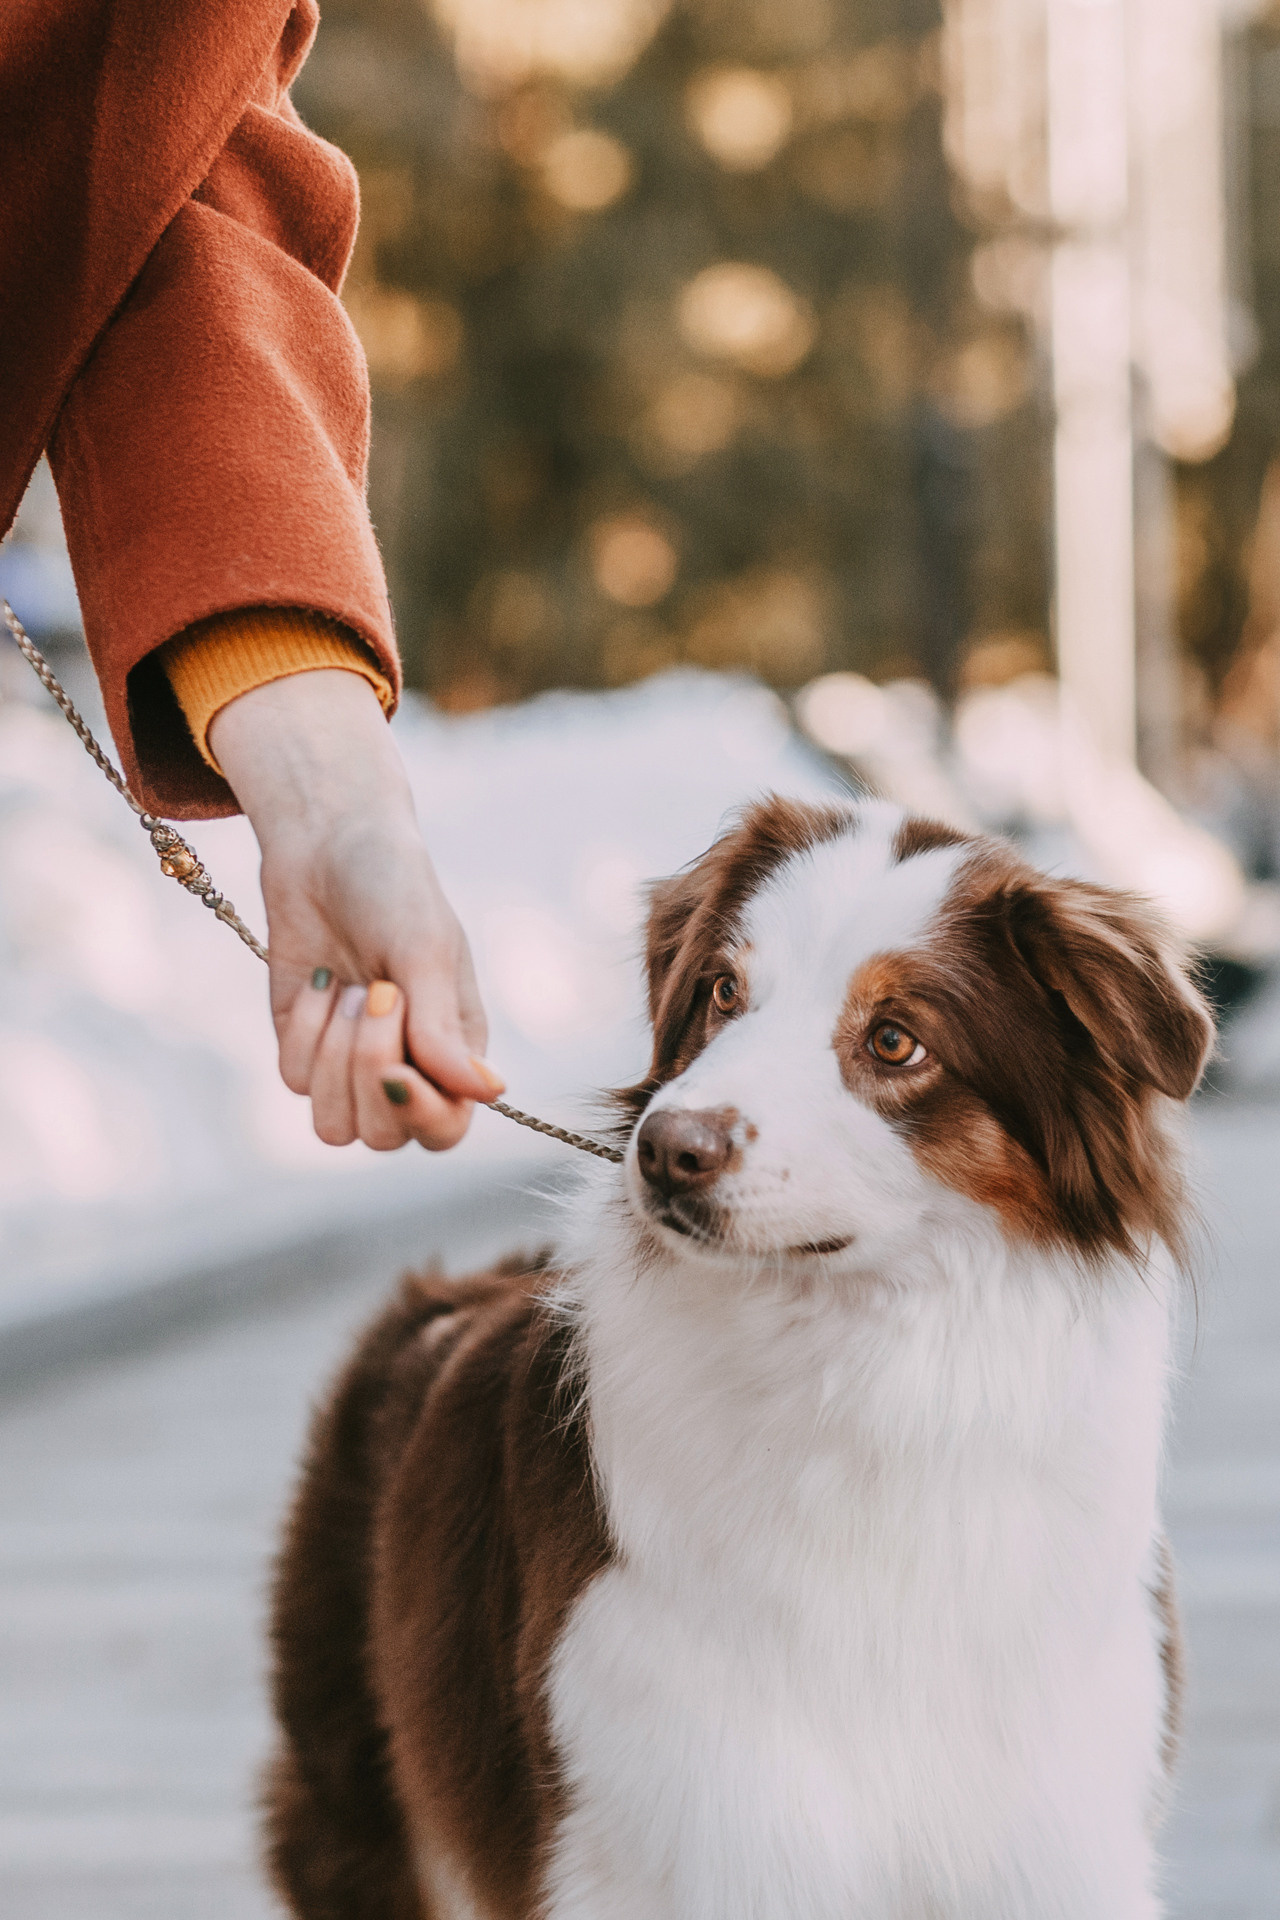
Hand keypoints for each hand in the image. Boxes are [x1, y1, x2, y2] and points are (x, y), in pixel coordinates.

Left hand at [209, 669, 500, 1150]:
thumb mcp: (427, 952)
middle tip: (378, 994)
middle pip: (386, 1136)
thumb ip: (444, 1028)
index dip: (423, 1114)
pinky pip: (296, 1079)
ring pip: (336, 1127)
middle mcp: (408, 1067)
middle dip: (372, 1068)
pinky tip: (325, 980)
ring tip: (352, 993)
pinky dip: (308, 1031)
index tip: (401, 1066)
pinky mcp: (303, 1045)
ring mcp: (350, 1063)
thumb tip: (483, 1093)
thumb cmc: (395, 891)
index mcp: (456, 1051)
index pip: (447, 1130)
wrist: (326, 845)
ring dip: (336, 1062)